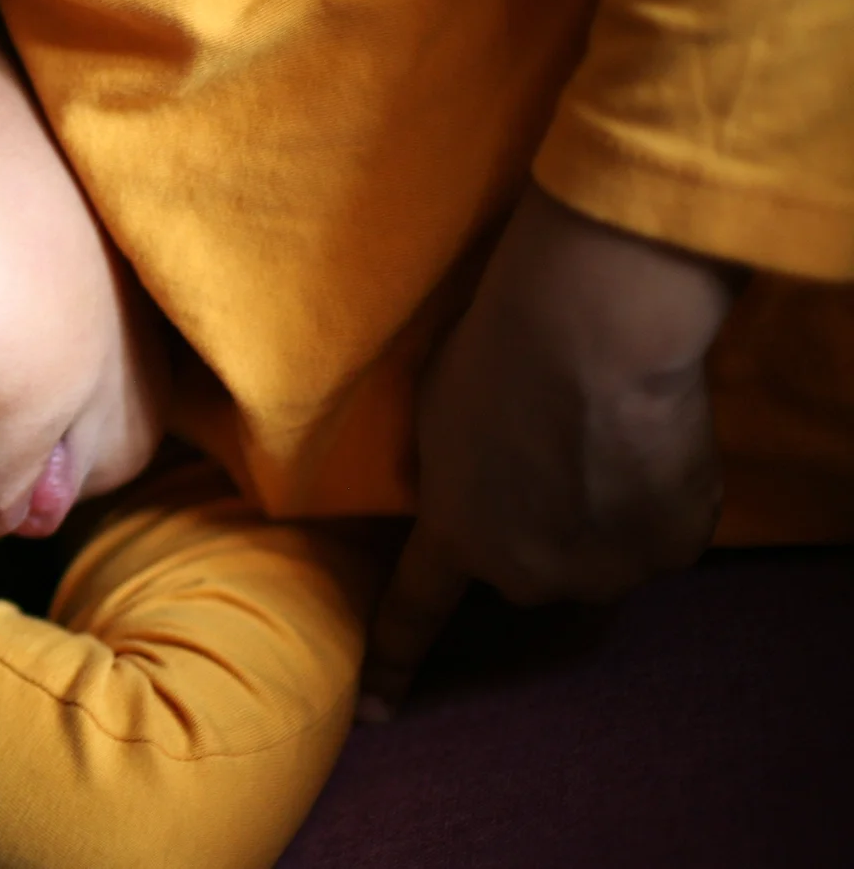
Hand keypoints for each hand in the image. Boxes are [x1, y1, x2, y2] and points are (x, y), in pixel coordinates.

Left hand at [358, 183, 735, 714]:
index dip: (394, 666)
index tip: (378, 714)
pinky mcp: (670, 548)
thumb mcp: (435, 416)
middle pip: (528, 572)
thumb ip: (451, 475)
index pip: (413, 614)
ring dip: (602, 520)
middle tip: (548, 458)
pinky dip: (659, 501)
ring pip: (600, 558)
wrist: (591, 334)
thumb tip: (470, 488)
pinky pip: (661, 534)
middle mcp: (525, 574)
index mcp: (454, 536)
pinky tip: (648, 444)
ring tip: (603, 441)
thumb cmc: (494, 353)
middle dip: (535, 531)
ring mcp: (603, 569)